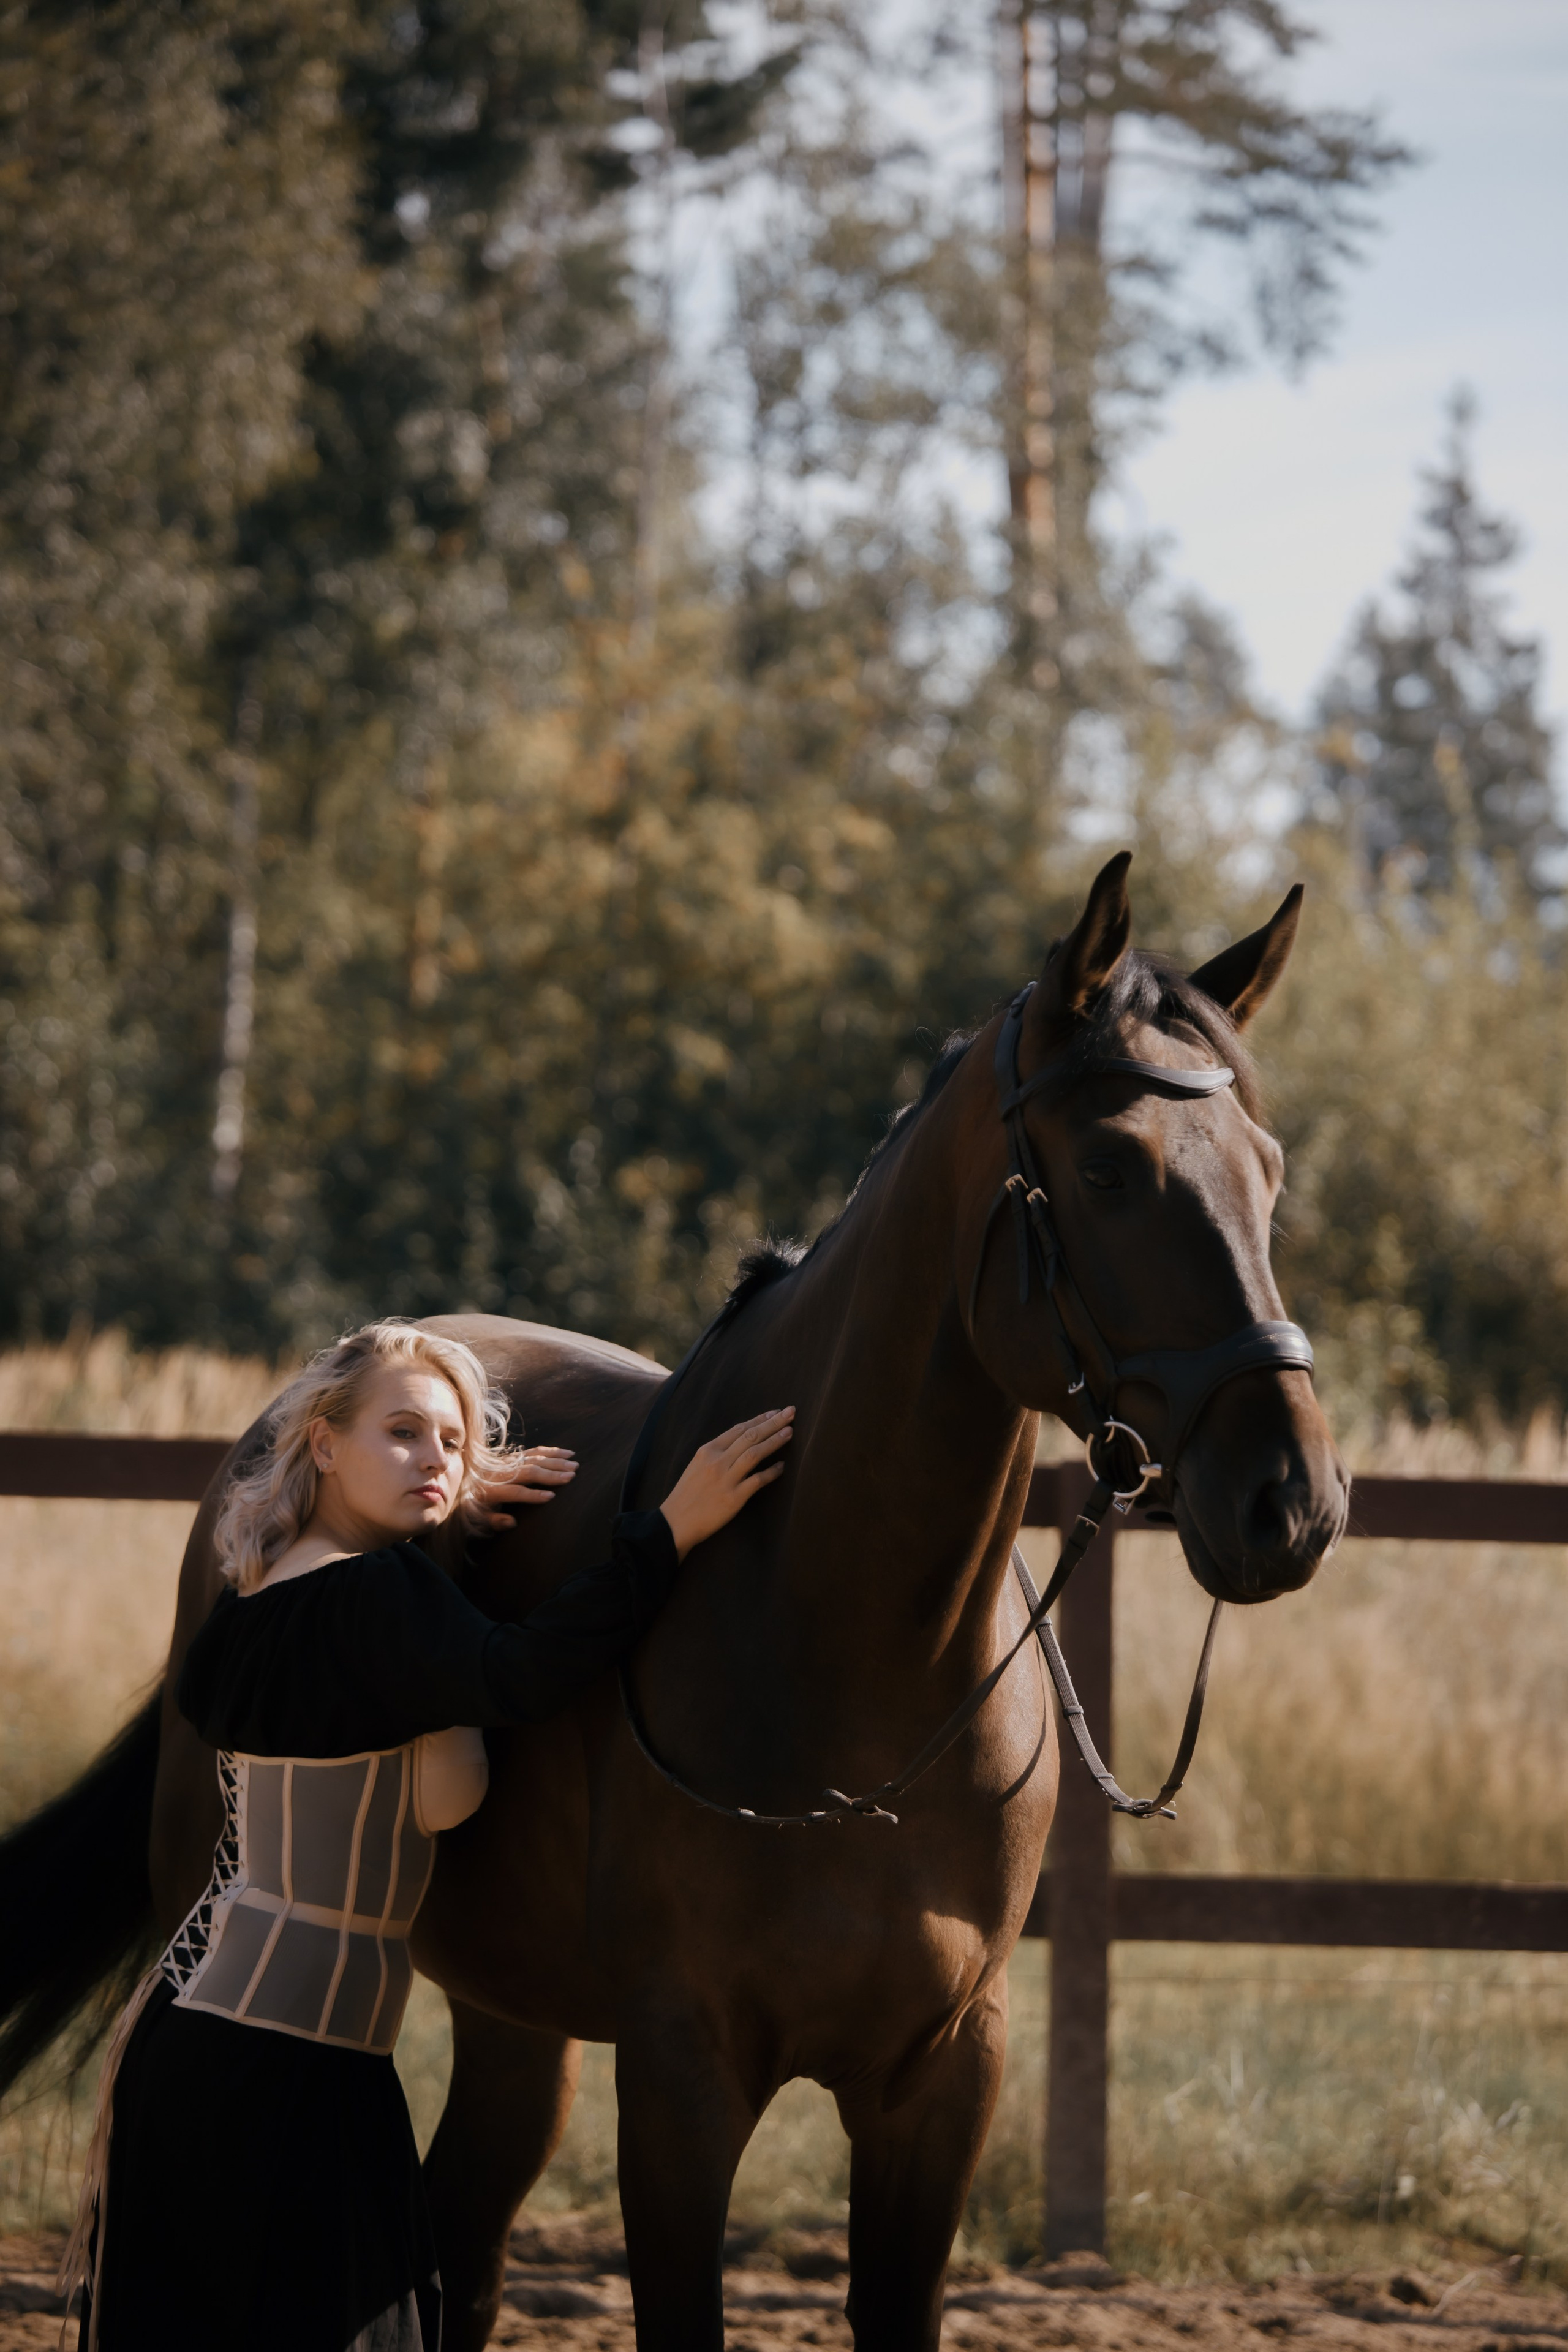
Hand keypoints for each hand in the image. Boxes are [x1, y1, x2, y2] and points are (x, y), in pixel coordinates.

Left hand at [469, 1445, 577, 1531]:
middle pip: (528, 1471)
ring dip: (556, 1460)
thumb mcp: (477, 1519)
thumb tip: (512, 1522)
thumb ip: (494, 1521)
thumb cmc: (472, 1506)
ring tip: (574, 1464)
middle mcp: (499, 1472)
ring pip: (534, 1458)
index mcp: (490, 1489)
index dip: (532, 1495)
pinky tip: (566, 1452)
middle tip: (572, 1476)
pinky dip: (551, 1451)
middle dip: (551, 1474)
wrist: (461, 1482)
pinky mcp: (511, 1456)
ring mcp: (506, 1461)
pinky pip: (534, 1451)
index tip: (551, 1496)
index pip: (514, 1491)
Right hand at [659, 1408, 793, 1560]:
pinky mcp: (733, 1498)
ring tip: (790, 1432)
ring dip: (774, 1441)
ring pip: (755, 1453)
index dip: (759, 1419)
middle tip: (791, 1412)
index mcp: (707, 1451)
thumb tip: (742, 1441)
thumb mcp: (697, 1465)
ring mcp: (726, 1479)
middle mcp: (717, 1461)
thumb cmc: (687, 1494)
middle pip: (750, 1436)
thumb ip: (717, 1453)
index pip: (738, 1429)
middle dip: (773, 1423)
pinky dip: (772, 1472)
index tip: (776, 1412)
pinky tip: (782, 1466)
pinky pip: (757, 1480)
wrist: (676, 1523)